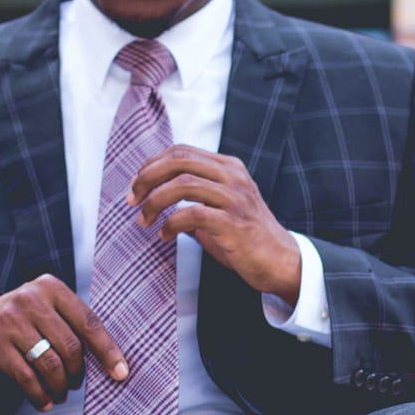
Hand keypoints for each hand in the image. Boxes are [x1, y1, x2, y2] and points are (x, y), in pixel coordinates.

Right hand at [0, 274, 127, 410]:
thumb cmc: (28, 321)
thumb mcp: (50, 310)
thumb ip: (75, 326)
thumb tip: (114, 362)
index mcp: (52, 288)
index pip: (88, 322)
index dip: (107, 351)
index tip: (121, 373)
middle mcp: (30, 299)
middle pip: (69, 347)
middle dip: (78, 372)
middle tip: (76, 384)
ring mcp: (9, 320)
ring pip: (49, 364)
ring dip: (60, 386)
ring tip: (62, 393)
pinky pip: (25, 377)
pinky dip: (38, 394)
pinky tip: (44, 402)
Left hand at [128, 145, 301, 304]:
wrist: (281, 262)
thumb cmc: (247, 238)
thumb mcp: (220, 208)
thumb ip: (194, 198)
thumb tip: (154, 196)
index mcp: (229, 168)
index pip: (181, 151)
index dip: (152, 164)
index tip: (136, 185)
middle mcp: (233, 177)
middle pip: (179, 161)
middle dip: (147, 178)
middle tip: (132, 199)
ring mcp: (235, 198)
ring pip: (181, 185)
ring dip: (154, 203)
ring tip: (145, 220)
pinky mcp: (234, 223)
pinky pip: (191, 214)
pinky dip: (171, 224)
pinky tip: (165, 235)